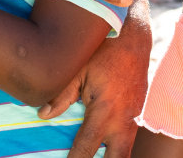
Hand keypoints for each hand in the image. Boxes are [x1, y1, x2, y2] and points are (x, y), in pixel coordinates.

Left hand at [40, 0, 151, 157]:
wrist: (133, 36)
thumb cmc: (101, 50)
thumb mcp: (77, 69)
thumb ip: (61, 95)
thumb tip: (43, 115)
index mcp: (104, 110)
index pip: (86, 147)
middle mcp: (123, 118)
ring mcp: (135, 116)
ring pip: (127, 150)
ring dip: (113, 157)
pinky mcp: (140, 111)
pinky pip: (131, 136)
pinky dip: (120, 145)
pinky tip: (109, 146)